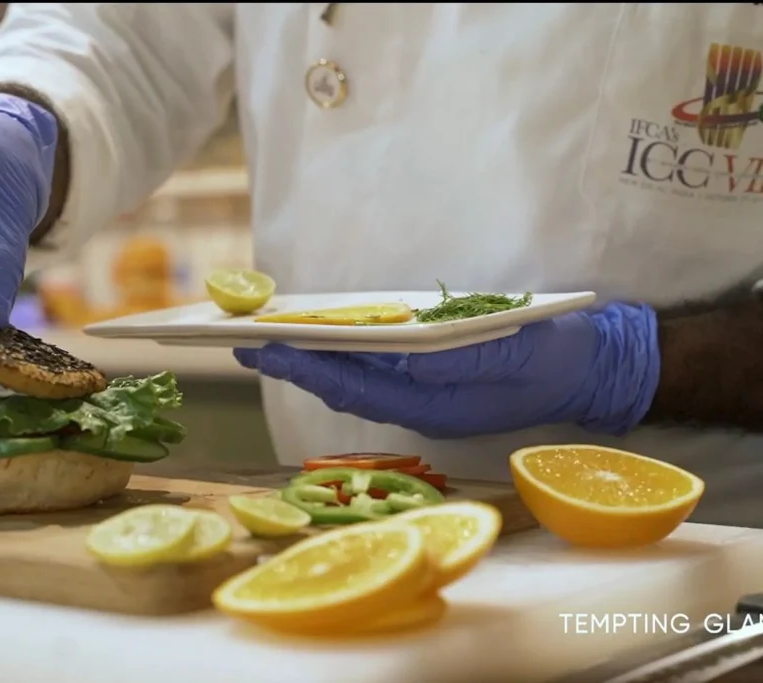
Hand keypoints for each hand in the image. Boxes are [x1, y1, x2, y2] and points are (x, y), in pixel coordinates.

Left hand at [234, 303, 660, 437]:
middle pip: (342, 385)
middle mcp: (417, 406)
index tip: (260, 347)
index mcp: (429, 405)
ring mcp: (424, 395)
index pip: (349, 386)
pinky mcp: (433, 381)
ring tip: (270, 338)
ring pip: (355, 379)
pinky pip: (376, 371)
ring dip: (312, 359)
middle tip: (241, 342)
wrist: (592, 367)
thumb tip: (383, 353)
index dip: (302, 366)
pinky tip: (324, 338)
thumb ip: (442, 359)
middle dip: (292, 364)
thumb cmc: (547, 356)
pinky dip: (344, 355)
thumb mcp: (497, 353)